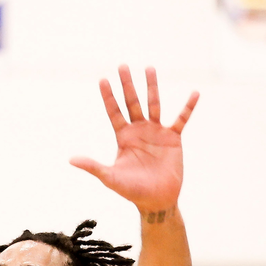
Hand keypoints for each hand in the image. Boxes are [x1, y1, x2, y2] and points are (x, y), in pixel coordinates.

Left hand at [70, 66, 198, 214]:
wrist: (156, 200)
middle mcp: (139, 130)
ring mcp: (156, 132)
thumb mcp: (110, 177)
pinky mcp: (173, 138)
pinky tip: (194, 93)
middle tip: (122, 66)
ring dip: (152, 87)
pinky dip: (188, 107)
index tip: (103, 80)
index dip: (108, 97)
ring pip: (154, 104)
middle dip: (127, 85)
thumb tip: (71, 159)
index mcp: (123, 137)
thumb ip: (93, 166)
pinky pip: (182, 119)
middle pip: (132, 102)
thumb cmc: (131, 190)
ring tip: (149, 68)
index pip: (114, 112)